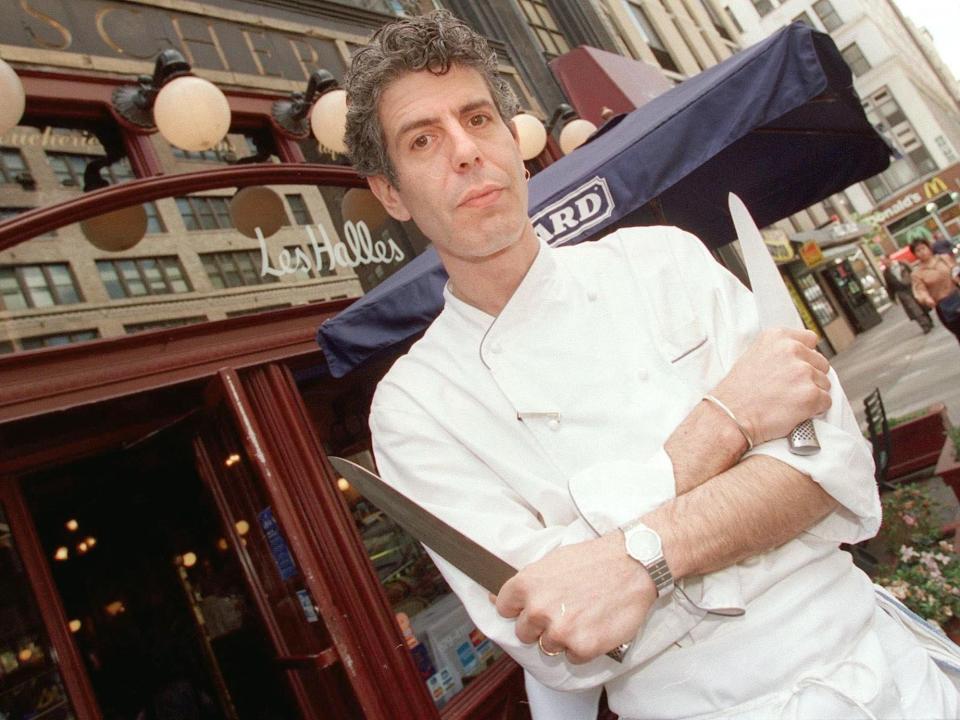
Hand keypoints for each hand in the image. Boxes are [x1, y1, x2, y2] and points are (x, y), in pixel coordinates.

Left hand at [493, 533, 655, 663]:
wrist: (633, 564)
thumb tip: (494, 600)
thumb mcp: (551, 561)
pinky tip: (595, 627)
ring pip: (548, 646)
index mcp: (526, 584)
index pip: (503, 608)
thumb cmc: (594, 560)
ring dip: (562, 638)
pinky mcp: (583, 647)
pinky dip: (583, 647)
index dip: (518, 609)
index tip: (530, 608)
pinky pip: (573, 657)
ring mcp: (560, 630)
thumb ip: (526, 584)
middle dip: (540, 626)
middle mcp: (538, 609)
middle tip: (563, 611)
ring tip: (582, 617)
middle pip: (524, 633)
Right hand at [711, 328, 830, 445]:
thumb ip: (778, 351)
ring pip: (824, 383)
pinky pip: (826, 401)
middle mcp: (792, 349)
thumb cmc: (737, 392)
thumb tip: (799, 357)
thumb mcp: (753, 356)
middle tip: (790, 389)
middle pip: (820, 362)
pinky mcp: (812, 394)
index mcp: (777, 337)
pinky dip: (815, 409)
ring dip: (812, 393)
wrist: (730, 416)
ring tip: (789, 401)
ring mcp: (803, 372)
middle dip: (810, 376)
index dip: (805, 356)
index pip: (810, 339)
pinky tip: (795, 411)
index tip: (797, 367)